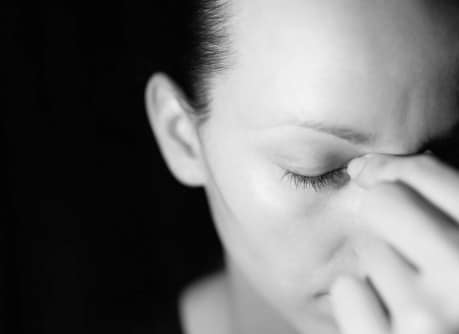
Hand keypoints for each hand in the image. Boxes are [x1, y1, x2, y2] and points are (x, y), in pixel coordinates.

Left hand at [330, 153, 458, 333]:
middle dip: (381, 213)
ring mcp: (429, 318)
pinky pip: (348, 291)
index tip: (370, 172)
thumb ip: (445, 210)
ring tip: (408, 295)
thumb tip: (367, 166)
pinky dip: (359, 302)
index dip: (391, 167)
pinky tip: (385, 318)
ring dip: (379, 267)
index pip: (425, 173)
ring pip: (365, 248)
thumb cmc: (455, 300)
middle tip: (397, 240)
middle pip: (382, 200)